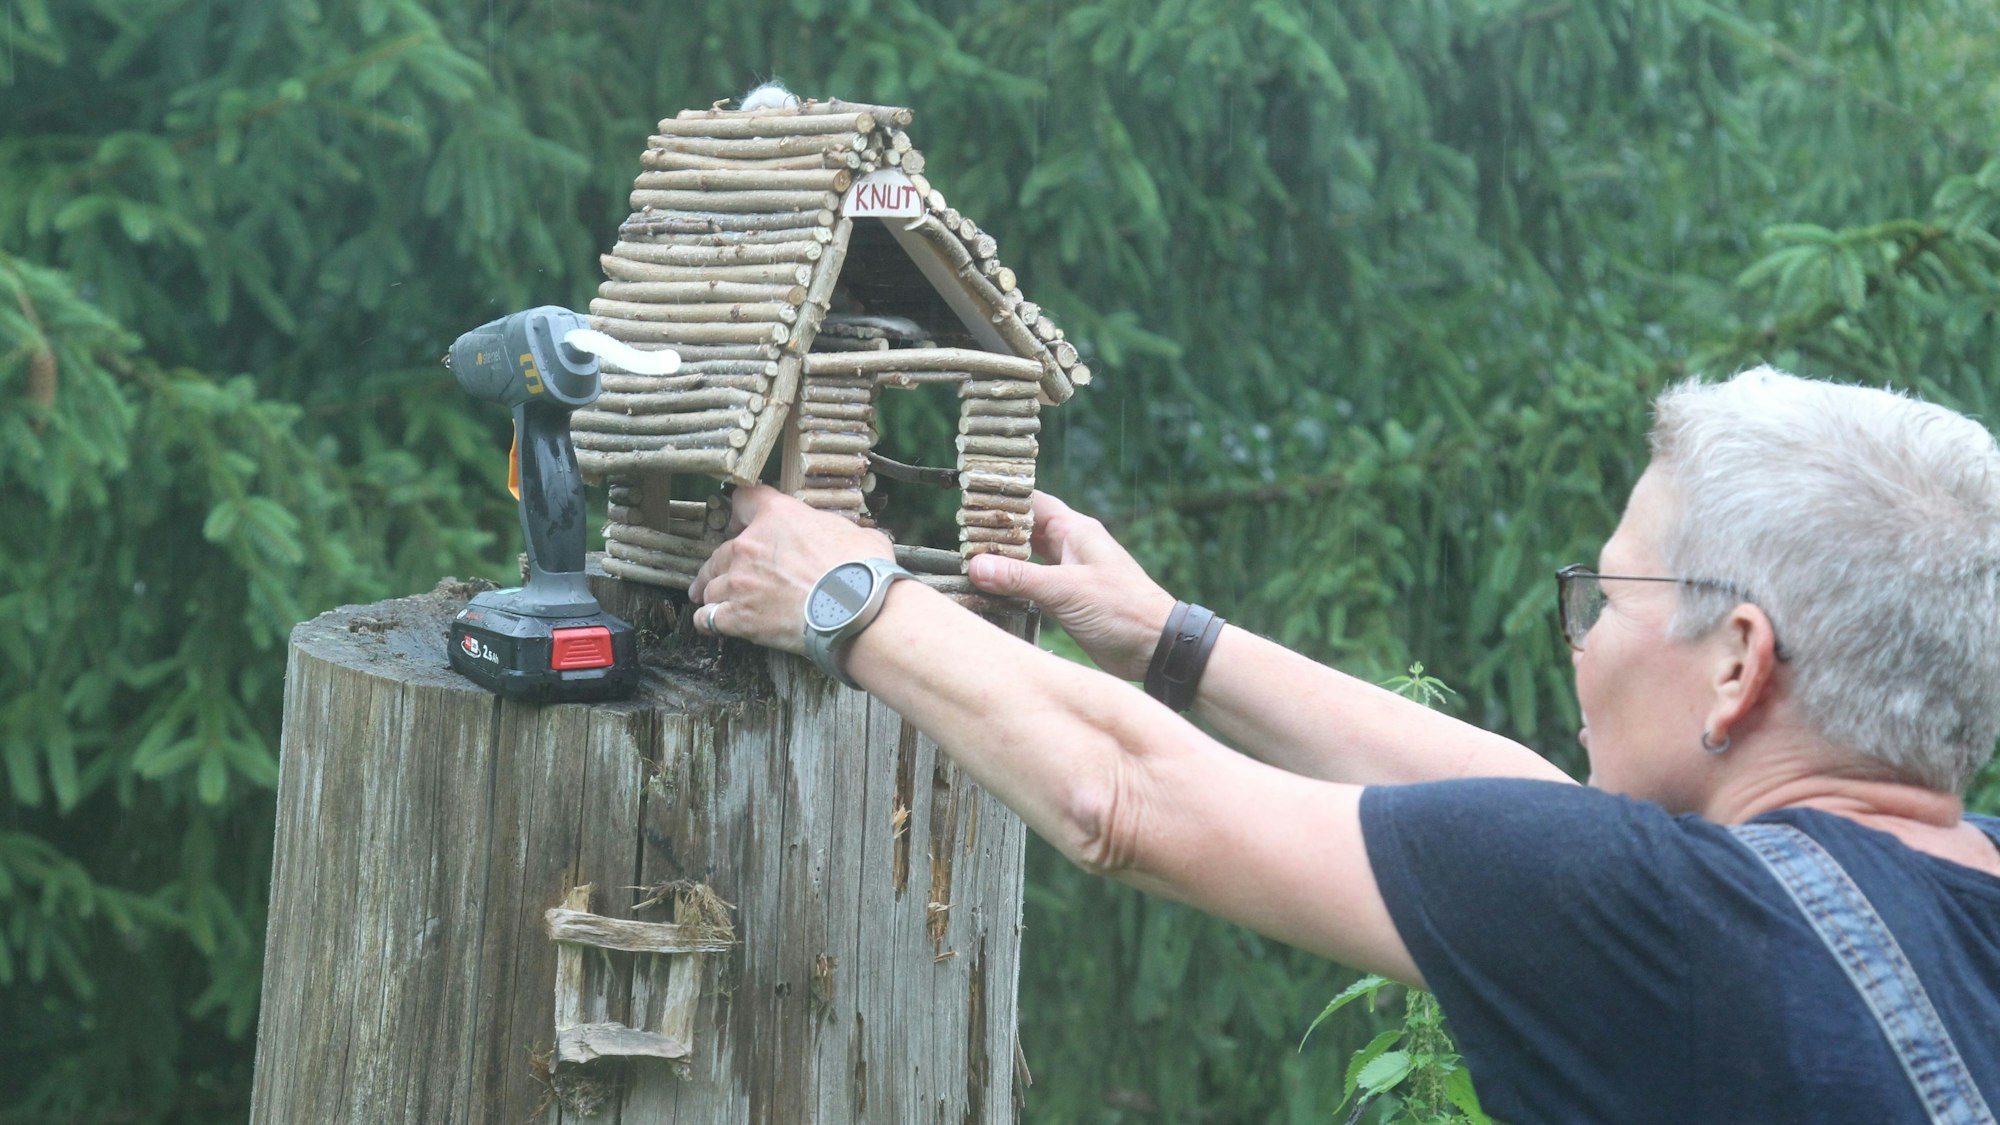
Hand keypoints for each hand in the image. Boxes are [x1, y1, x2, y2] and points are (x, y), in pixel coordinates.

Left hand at [689, 485, 893, 653]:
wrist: (855, 610)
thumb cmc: (861, 570)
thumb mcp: (852, 532)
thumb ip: (831, 531)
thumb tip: (842, 539)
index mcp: (777, 516)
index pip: (743, 499)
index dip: (741, 511)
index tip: (740, 523)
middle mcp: (750, 546)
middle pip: (720, 550)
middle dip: (723, 563)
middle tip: (727, 573)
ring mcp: (740, 582)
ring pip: (710, 585)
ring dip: (714, 592)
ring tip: (713, 600)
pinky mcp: (739, 616)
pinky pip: (709, 618)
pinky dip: (708, 620)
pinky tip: (710, 623)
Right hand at [966, 492, 1175, 679]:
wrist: (1155, 646)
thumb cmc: (1122, 609)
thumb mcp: (1066, 590)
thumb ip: (1020, 578)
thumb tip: (977, 565)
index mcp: (1076, 531)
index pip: (1032, 502)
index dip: (1002, 500)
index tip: (969, 502)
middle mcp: (1071, 547)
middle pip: (1025, 530)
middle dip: (995, 533)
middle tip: (961, 539)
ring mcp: (1069, 573)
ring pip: (1027, 558)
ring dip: (1003, 561)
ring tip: (969, 564)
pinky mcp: (1067, 598)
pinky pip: (1033, 585)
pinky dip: (1013, 586)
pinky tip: (991, 591)